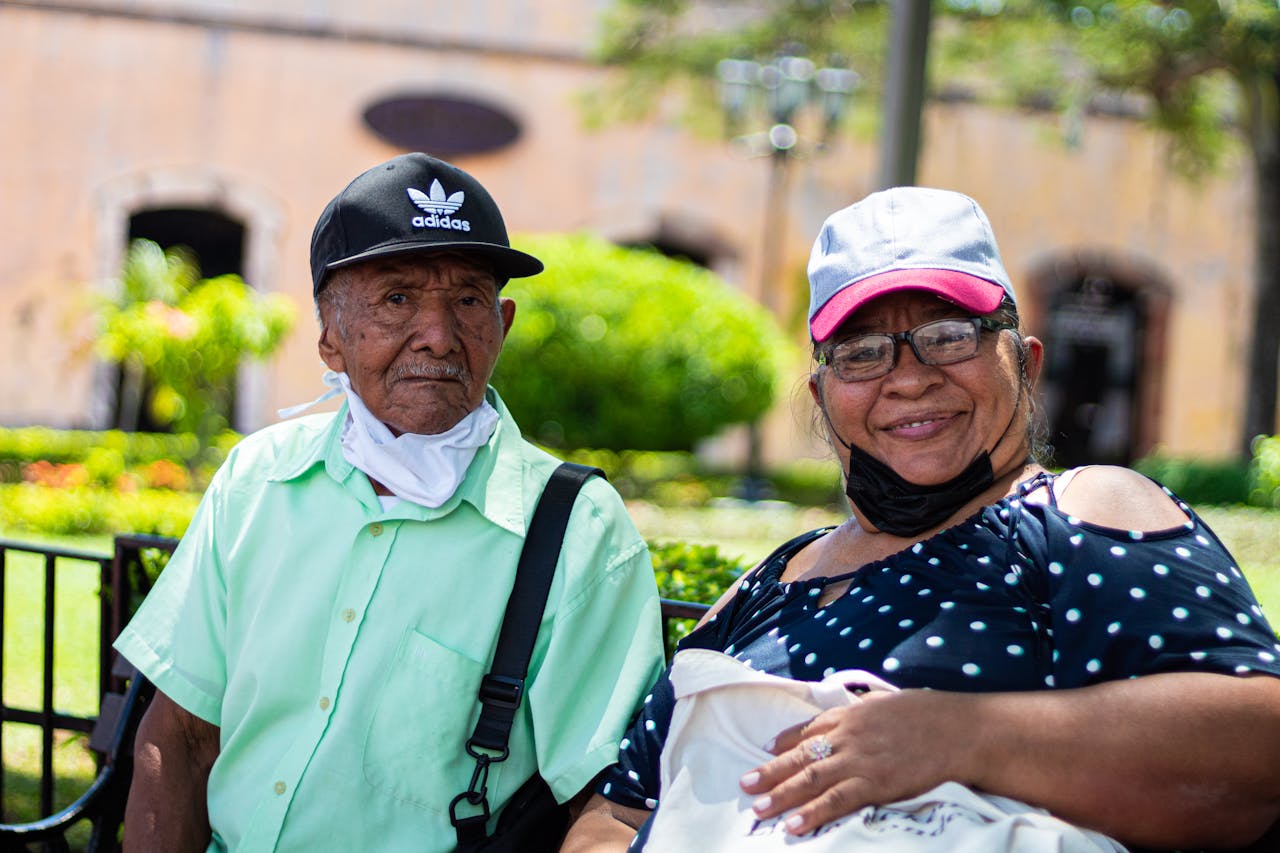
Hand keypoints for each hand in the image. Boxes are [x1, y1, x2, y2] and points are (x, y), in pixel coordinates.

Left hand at [737, 689, 965, 834]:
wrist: (959, 729)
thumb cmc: (929, 715)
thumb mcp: (888, 703)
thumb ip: (864, 710)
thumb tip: (850, 713)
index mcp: (851, 714)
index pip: (809, 730)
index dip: (784, 743)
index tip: (765, 752)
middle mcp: (848, 736)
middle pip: (800, 756)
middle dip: (770, 772)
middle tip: (744, 785)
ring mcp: (860, 760)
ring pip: (811, 779)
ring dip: (782, 795)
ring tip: (759, 809)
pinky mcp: (876, 783)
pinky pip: (837, 800)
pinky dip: (814, 813)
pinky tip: (795, 824)